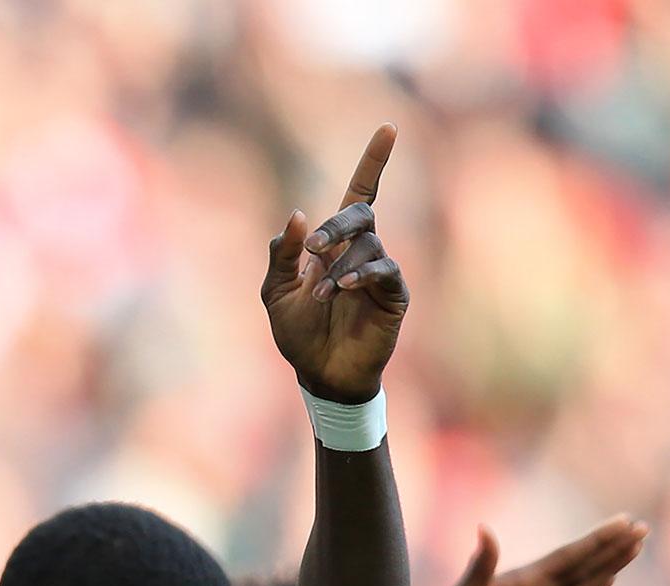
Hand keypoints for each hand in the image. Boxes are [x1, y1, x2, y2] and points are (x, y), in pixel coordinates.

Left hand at [265, 124, 407, 403]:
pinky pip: (385, 270)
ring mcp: (380, 272)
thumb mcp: (275, 292)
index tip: (389, 127)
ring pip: (369, 244)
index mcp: (335, 244)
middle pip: (361, 213)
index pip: (359, 192)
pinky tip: (343, 289)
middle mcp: (361, 250)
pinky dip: (362, 275)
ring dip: (341, 265)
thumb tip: (297, 214)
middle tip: (314, 248)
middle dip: (337, 225)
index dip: (374, 162)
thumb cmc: (298, 334)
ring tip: (321, 295)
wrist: (319, 374)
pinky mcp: (394, 295)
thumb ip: (282, 255)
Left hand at [411, 517, 647, 585]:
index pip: (570, 556)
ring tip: (634, 549)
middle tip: (643, 529)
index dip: (598, 540)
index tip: (624, 522)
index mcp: (524, 579)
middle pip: (584, 565)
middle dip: (613, 548)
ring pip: (583, 584)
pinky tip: (607, 581)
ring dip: (609, 566)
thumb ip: (481, 564)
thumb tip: (484, 530)